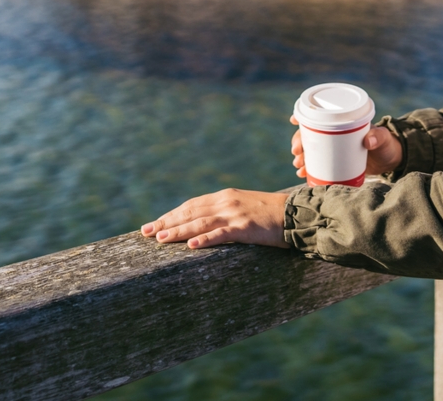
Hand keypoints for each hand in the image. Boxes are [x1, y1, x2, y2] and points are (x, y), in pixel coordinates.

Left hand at [141, 188, 288, 249]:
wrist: (296, 214)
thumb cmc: (271, 214)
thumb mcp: (244, 207)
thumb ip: (225, 213)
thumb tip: (204, 225)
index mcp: (224, 196)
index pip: (191, 206)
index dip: (170, 215)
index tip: (153, 225)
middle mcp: (226, 202)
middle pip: (190, 212)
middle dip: (166, 222)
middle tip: (145, 233)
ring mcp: (235, 214)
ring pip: (200, 223)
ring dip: (178, 231)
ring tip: (160, 239)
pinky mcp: (246, 227)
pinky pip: (222, 234)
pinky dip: (205, 239)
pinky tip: (191, 246)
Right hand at [290, 116, 402, 177]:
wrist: (390, 161)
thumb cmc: (386, 145)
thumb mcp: (383, 138)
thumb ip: (378, 137)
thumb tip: (369, 140)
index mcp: (342, 123)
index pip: (320, 115)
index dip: (304, 116)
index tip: (294, 121)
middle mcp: (335, 134)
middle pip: (310, 134)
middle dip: (299, 141)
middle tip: (297, 152)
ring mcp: (334, 148)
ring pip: (311, 149)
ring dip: (302, 156)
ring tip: (299, 165)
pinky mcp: (335, 162)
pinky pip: (318, 164)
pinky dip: (309, 168)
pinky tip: (302, 174)